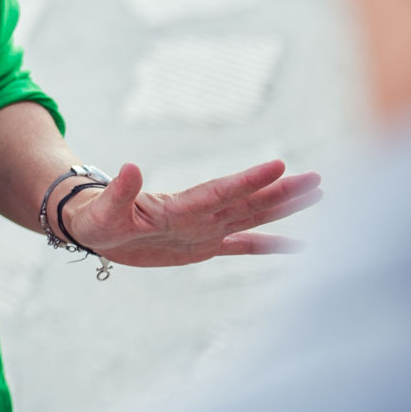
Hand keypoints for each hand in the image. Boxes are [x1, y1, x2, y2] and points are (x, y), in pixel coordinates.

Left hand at [58, 160, 322, 266]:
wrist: (94, 227)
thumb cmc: (95, 217)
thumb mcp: (102, 209)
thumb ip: (119, 191)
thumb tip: (131, 166)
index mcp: (178, 207)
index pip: (220, 192)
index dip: (248, 181)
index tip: (279, 165)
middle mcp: (198, 215)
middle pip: (245, 201)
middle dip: (280, 191)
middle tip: (316, 178)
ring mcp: (203, 229)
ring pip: (250, 217)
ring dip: (280, 207)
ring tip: (315, 194)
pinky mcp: (201, 246)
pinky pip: (241, 245)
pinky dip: (267, 245)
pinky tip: (297, 245)